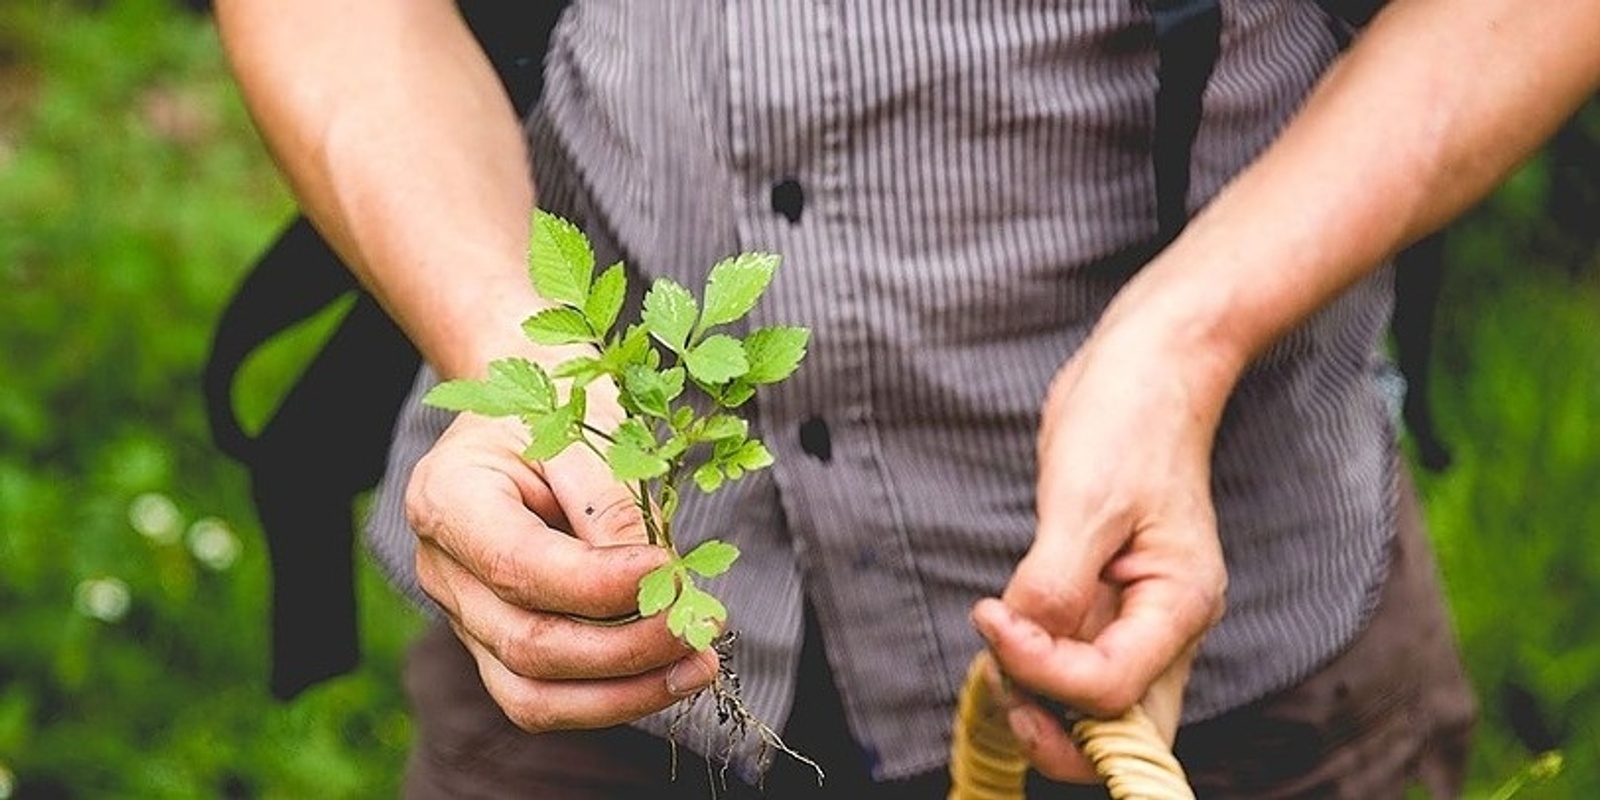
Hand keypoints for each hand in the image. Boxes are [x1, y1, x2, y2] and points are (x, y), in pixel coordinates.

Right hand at [405, 409, 717, 731]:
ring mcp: (464, 617)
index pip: (521, 567)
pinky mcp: (496, 646)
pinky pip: (546, 698)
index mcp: (447, 499)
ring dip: (625, 694)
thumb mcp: (586, 429)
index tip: (672, 571)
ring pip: (531, 696)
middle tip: (700, 627)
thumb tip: (657, 583)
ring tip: (697, 666)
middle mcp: (443, 570)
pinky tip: (670, 675)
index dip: (601, 586)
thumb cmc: (556, 407)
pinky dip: (612, 698)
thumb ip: (612, 504)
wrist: (524, 408)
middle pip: (527, 645)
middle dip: (625, 650)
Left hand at [971, 324, 1228, 782]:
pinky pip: (1076, 662)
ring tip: (995, 644)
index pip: (1109, 689)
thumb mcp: (1084, 499)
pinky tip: (1005, 631)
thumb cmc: (1127, 420)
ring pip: (1097, 708)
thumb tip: (1021, 641)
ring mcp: (1137, 618)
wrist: (1146, 370)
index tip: (991, 616)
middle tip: (996, 685)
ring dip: (1040, 698)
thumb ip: (1054, 581)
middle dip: (1055, 731)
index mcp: (1179, 606)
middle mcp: (1166, 626)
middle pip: (1121, 731)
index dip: (1040, 672)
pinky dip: (1037, 665)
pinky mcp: (1106, 601)